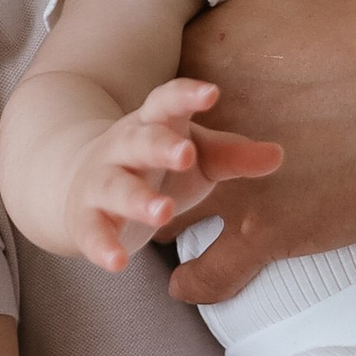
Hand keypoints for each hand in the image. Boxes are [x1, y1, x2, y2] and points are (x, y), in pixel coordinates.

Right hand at [66, 80, 282, 272]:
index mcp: (154, 124)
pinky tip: (117, 263)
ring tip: (164, 213)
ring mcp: (100, 181)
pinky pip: (91, 231)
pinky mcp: (86, 218)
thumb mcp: (197, 157)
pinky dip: (102, 246)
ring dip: (137, 199)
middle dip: (160, 146)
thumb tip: (279, 155)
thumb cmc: (154, 165)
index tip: (211, 92)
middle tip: (186, 154)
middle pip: (139, 141)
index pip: (167, 102)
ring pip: (115, 187)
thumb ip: (234, 156)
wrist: (77, 179)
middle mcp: (123, 148)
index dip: (187, 95)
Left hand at [166, 0, 355, 301]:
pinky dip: (196, 281)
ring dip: (152, 218)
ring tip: (150, 219)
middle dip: (133, 160)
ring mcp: (230, 186)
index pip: (140, 80)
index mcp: (198, 59)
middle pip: (137, 153)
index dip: (143, 92)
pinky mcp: (269, 233)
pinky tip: (189, 281)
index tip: (151, 97)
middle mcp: (198, 128)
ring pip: (158, 215)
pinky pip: (210, 274)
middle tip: (136, 164)